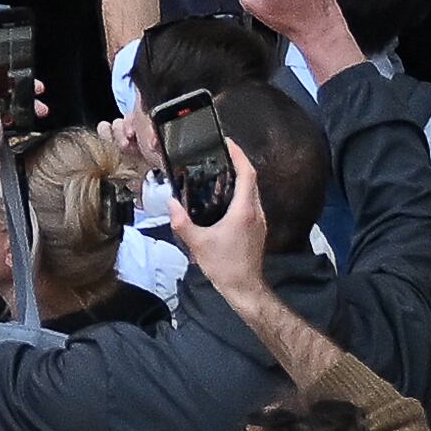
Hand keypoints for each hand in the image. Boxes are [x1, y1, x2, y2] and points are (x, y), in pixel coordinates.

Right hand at [167, 135, 270, 297]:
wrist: (245, 288)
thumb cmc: (224, 265)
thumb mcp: (197, 243)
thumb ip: (182, 221)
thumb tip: (171, 202)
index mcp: (244, 211)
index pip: (247, 174)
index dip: (239, 155)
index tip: (227, 142)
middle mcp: (256, 212)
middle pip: (252, 179)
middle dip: (238, 162)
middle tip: (219, 152)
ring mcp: (259, 221)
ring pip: (252, 191)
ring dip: (240, 177)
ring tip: (219, 170)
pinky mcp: (257, 229)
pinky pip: (251, 202)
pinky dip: (240, 191)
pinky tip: (223, 195)